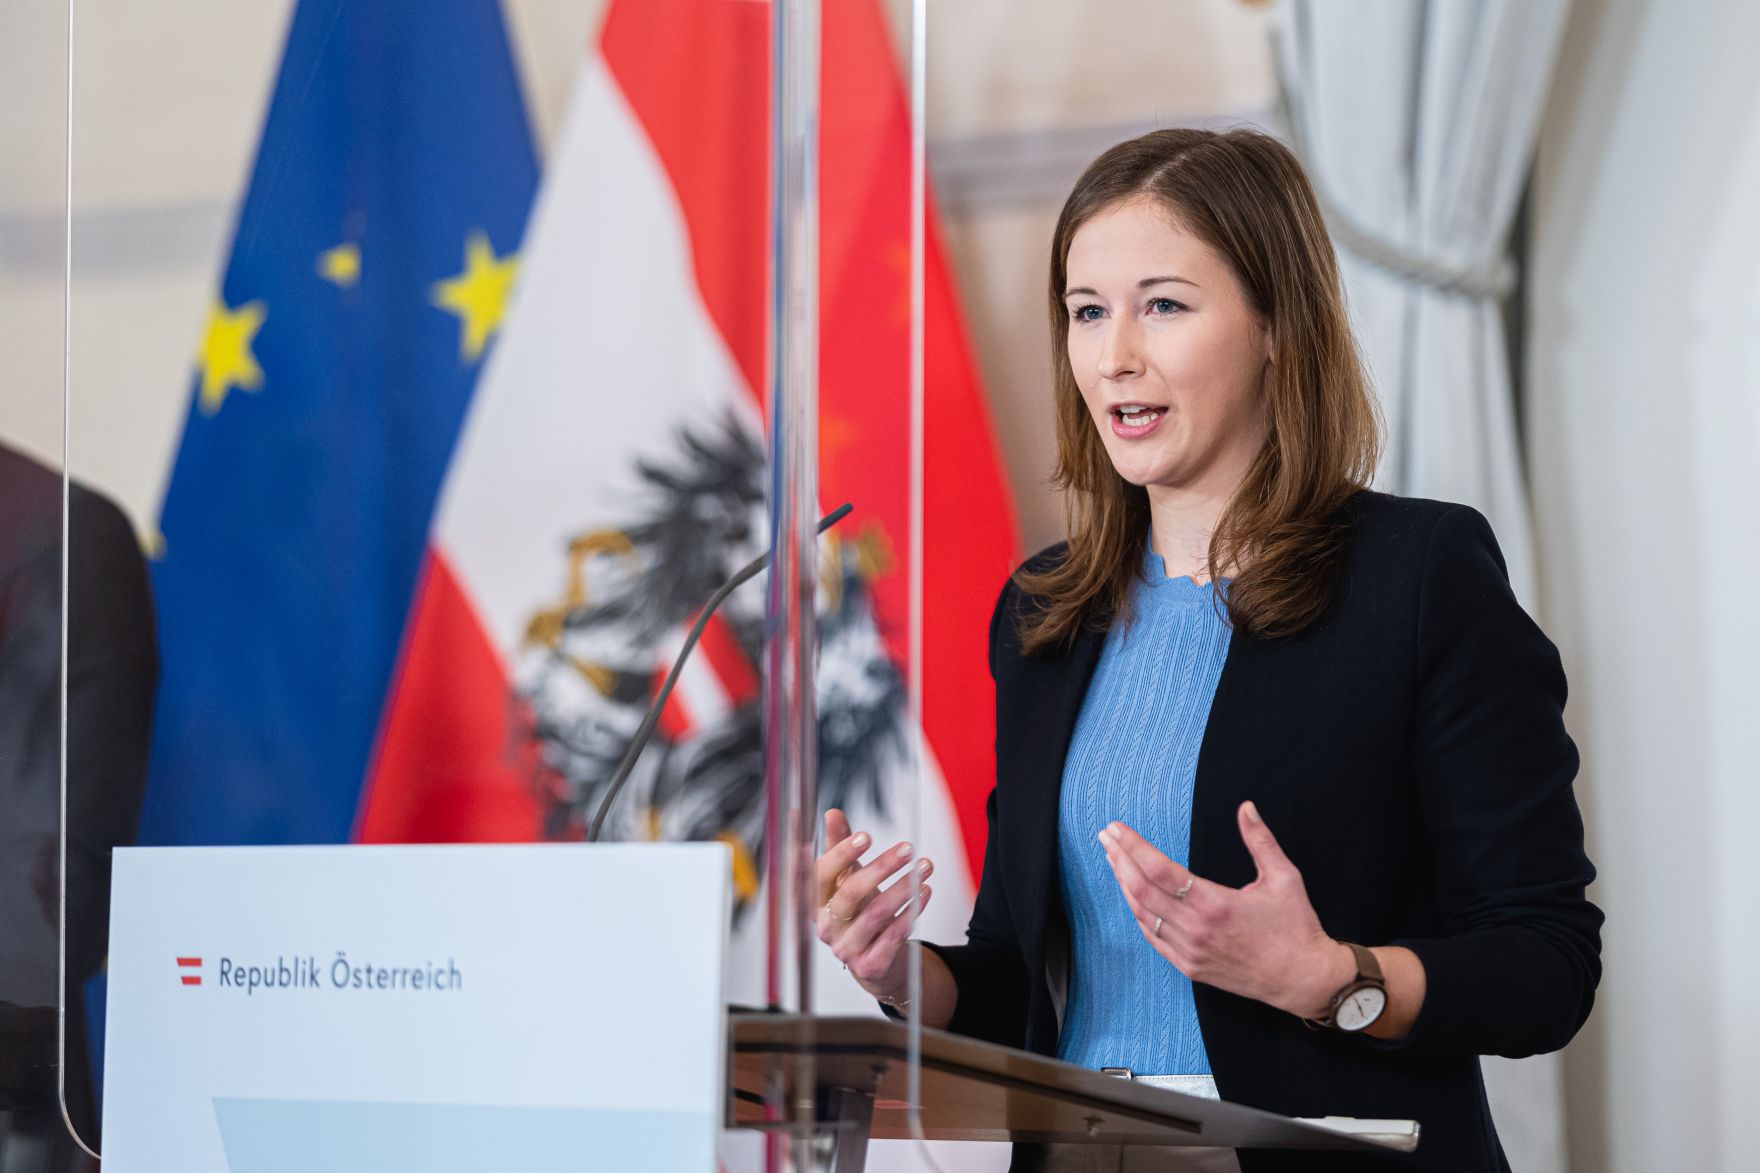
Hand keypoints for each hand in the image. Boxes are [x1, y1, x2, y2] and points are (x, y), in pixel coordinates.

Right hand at [814, 808, 934, 999]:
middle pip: (849, 894)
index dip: (840, 853)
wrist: (878, 963)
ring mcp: (847, 948)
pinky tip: (925, 891)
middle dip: (881, 867)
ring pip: (875, 915)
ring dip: (903, 888)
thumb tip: (832, 813)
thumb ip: (840, 846)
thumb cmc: (861, 913)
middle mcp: (826, 927)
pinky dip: (911, 912)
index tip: (865, 835)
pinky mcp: (870, 966)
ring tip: (925, 867)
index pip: (820, 875)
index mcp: (817, 902)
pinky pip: (894, 936)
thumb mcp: (849, 879)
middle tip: (907, 848)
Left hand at [1100, 801, 1352, 1018]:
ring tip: (1113, 860)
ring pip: (1142, 914)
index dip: (1133, 846)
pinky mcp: (1190, 966)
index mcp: (1214, 904)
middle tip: (1106, 837)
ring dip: (1123, 885)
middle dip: (1119, 859)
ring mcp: (1190, 951)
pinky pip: (1153, 938)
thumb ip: (1260, 841)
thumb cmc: (1295, 928)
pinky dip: (1138, 914)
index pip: (1159, 869)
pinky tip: (1131, 897)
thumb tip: (1246, 807)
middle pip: (1141, 889)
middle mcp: (1195, 929)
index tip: (1117, 829)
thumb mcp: (1284, 878)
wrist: (1302, 979)